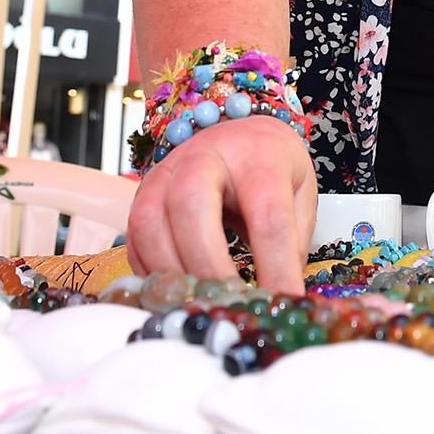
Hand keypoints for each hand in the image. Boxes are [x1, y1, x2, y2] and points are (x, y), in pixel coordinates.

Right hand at [126, 116, 317, 292]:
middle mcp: (205, 156)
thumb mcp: (298, 195)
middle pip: (190, 203)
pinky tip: (178, 291)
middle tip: (227, 301)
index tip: (282, 300)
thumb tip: (283, 298)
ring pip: (150, 222)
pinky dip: (153, 274)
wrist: (238, 132)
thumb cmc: (270, 166)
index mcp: (257, 156)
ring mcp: (166, 173)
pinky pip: (134, 240)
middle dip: (207, 263)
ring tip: (200, 301)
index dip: (275, 265)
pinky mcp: (142, 194)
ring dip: (173, 273)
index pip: (267, 215)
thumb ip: (292, 244)